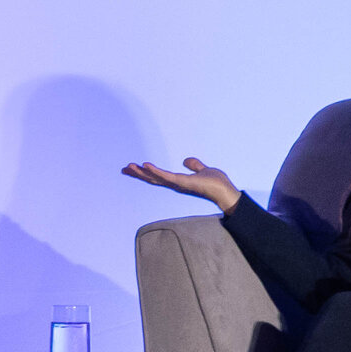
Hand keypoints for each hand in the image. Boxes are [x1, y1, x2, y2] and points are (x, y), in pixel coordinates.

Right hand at [123, 156, 244, 210]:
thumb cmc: (217, 183)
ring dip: (142, 173)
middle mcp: (175, 184)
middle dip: (138, 174)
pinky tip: (146, 165)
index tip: (134, 168)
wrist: (226, 191)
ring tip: (130, 167)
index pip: (159, 177)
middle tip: (125, 168)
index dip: (146, 173)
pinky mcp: (182, 183)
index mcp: (178, 181)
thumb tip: (186, 160)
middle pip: (153, 179)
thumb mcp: (204, 169)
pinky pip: (166, 176)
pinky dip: (155, 171)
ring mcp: (178, 184)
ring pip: (156, 178)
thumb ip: (195, 165)